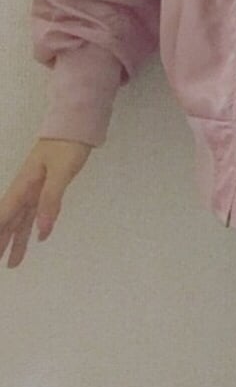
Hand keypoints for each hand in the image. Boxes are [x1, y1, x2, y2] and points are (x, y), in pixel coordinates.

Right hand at [0, 138, 92, 267]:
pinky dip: (34, 224)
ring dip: (17, 238)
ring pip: (23, 218)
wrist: (77, 124)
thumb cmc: (68, 145)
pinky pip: (36, 210)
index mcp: (24, 185)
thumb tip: (42, 231)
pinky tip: (38, 235)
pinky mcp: (48, 184)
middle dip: (2, 241)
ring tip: (13, 262)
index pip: (5, 214)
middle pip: (10, 220)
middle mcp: (26, 188)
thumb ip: (51, 200)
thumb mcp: (61, 172)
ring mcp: (36, 187)